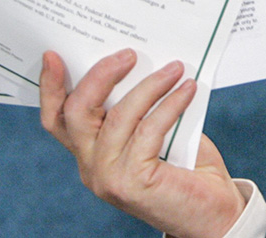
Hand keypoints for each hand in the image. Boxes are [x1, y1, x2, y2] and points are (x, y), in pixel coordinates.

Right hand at [40, 49, 246, 237]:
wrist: (214, 211)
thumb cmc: (189, 167)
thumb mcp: (158, 131)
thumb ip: (142, 106)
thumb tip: (148, 61)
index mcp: (90, 153)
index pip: (58, 120)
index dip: (50, 87)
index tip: (54, 54)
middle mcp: (92, 167)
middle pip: (76, 113)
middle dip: (100, 76)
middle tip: (130, 54)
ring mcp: (108, 177)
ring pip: (117, 118)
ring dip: (149, 86)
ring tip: (175, 68)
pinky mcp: (133, 183)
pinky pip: (148, 130)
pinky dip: (170, 105)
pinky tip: (188, 90)